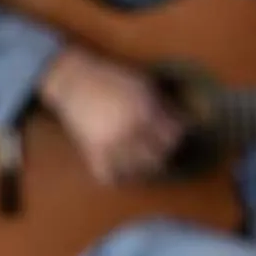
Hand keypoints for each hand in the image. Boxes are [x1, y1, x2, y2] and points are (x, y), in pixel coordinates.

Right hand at [39, 46, 185, 184]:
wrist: (75, 81)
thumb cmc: (112, 79)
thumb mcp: (144, 85)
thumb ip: (163, 105)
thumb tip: (181, 122)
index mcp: (145, 112)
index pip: (174, 136)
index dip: (177, 135)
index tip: (175, 134)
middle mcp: (130, 132)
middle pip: (159, 158)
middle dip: (163, 153)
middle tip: (160, 148)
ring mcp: (110, 145)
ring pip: (137, 172)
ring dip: (143, 168)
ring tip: (143, 160)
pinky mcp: (92, 153)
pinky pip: (110, 177)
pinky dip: (118, 176)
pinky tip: (122, 168)